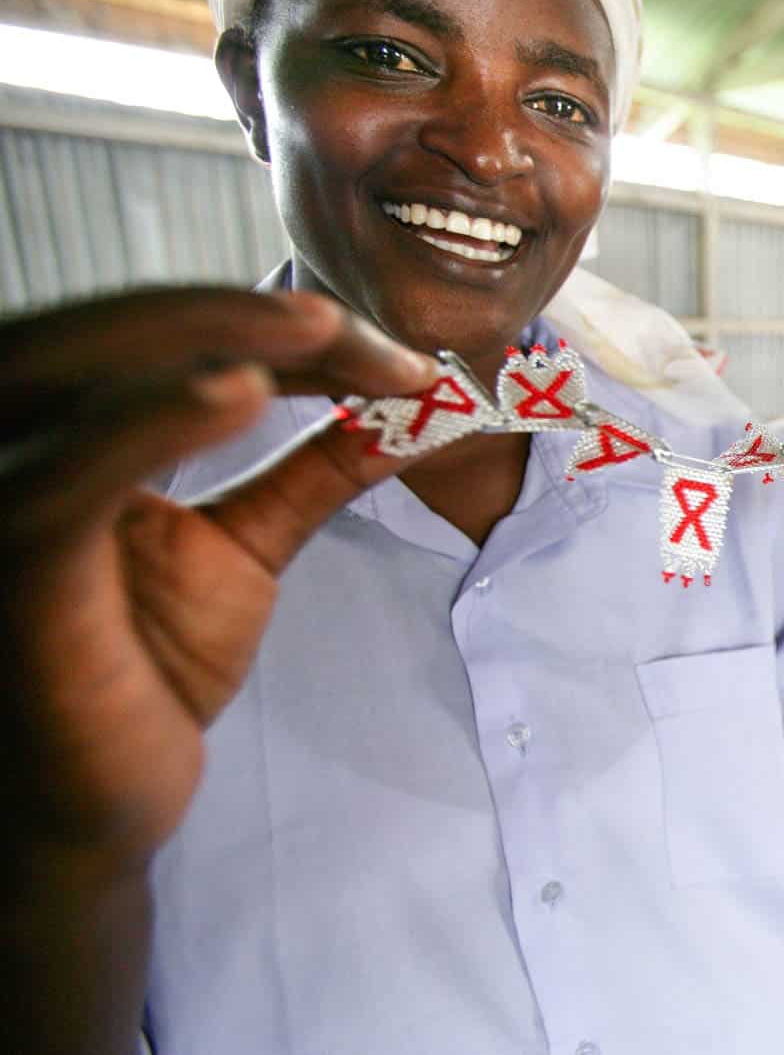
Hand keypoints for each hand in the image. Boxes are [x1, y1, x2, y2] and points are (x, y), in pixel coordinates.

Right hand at [0, 289, 438, 867]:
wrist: (95, 800)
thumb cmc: (142, 666)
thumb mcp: (242, 546)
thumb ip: (313, 469)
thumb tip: (412, 401)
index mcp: (45, 433)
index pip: (144, 340)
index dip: (256, 321)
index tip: (379, 344)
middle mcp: (1, 451)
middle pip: (106, 335)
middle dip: (237, 312)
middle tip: (351, 319)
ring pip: (82, 376)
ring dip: (209, 336)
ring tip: (322, 328)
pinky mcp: (13, 569)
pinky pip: (72, 476)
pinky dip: (152, 420)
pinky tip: (240, 389)